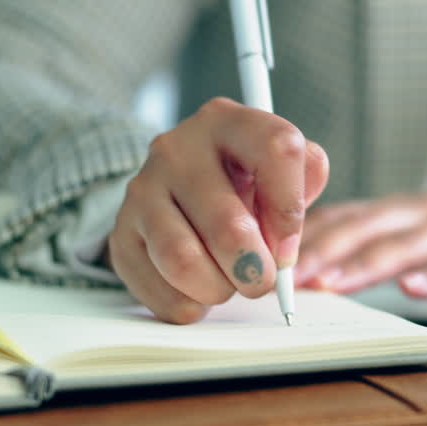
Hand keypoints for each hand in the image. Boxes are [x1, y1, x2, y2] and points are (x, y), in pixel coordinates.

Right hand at [107, 98, 328, 322]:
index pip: (278, 149)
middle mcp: (177, 149)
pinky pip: (159, 290)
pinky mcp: (121, 233)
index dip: (291, 209)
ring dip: (218, 289)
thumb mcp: (280, 167)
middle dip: (256, 270)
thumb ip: (305, 180)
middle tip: (261, 281)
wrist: (177, 191)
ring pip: (184, 262)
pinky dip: (188, 304)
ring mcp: (142, 189)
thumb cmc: (240, 182)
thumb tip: (287, 236)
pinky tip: (196, 290)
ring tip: (226, 285)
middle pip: (228, 226)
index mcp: (227, 121)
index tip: (287, 245)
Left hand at [295, 170, 426, 297]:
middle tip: (282, 272)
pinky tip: (416, 289)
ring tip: (332, 283)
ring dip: (367, 263)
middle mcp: (423, 213)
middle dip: (321, 248)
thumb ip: (370, 245)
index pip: (341, 217)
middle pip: (366, 226)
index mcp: (398, 211)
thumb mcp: (417, 231)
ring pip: (408, 243)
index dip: (300, 235)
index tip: (261, 254)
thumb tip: (306, 271)